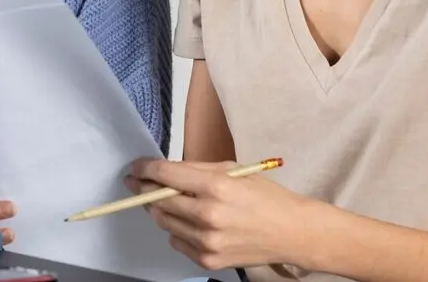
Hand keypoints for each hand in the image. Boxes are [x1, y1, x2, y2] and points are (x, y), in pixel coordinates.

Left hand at [126, 159, 315, 273]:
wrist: (293, 233)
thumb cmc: (264, 196)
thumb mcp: (232, 170)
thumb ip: (196, 169)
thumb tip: (164, 170)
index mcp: (216, 187)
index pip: (165, 175)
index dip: (144, 169)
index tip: (134, 168)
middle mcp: (208, 215)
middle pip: (158, 201)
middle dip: (144, 189)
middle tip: (139, 183)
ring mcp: (207, 242)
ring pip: (164, 222)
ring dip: (160, 210)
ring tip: (167, 201)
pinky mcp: (209, 261)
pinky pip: (177, 241)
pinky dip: (177, 230)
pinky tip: (190, 222)